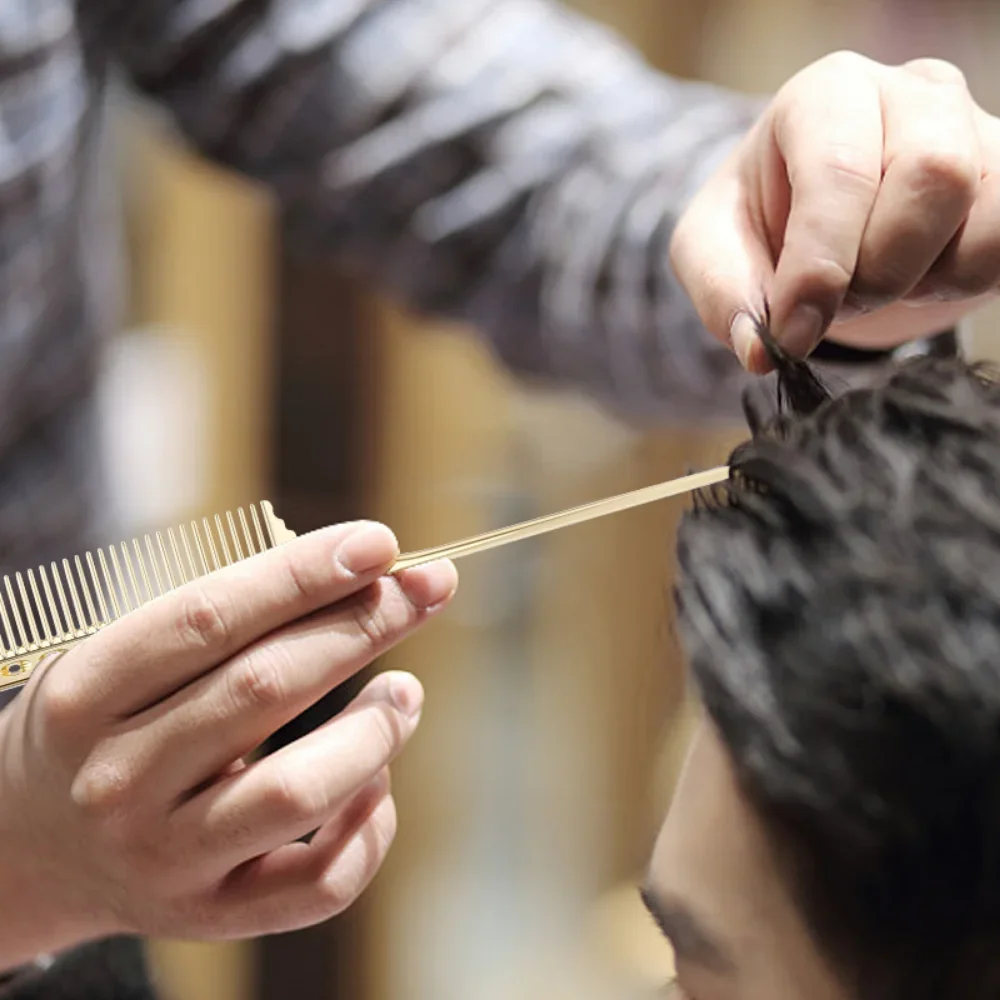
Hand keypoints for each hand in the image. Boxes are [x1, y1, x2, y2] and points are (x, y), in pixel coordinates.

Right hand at [0, 521, 455, 967]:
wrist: (32, 848)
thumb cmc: (106, 725)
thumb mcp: (122, 658)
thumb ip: (224, 620)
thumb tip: (360, 574)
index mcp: (86, 696)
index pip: (208, 619)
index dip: (302, 574)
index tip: (378, 543)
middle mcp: (119, 781)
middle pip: (266, 688)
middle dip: (365, 624)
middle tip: (428, 587)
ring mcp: (165, 859)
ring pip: (300, 791)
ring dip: (376, 728)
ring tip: (405, 691)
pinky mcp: (212, 915)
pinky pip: (318, 883)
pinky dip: (371, 827)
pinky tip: (377, 781)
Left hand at [670, 52, 999, 371]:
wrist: (810, 210)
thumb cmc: (760, 219)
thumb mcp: (712, 249)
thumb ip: (723, 293)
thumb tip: (761, 350)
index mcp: (825, 95)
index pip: (840, 169)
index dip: (819, 265)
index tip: (793, 332)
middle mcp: (911, 93)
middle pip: (930, 176)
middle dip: (875, 271)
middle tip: (835, 302)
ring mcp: (972, 128)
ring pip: (982, 210)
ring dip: (918, 279)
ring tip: (868, 283)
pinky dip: (957, 281)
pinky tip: (913, 274)